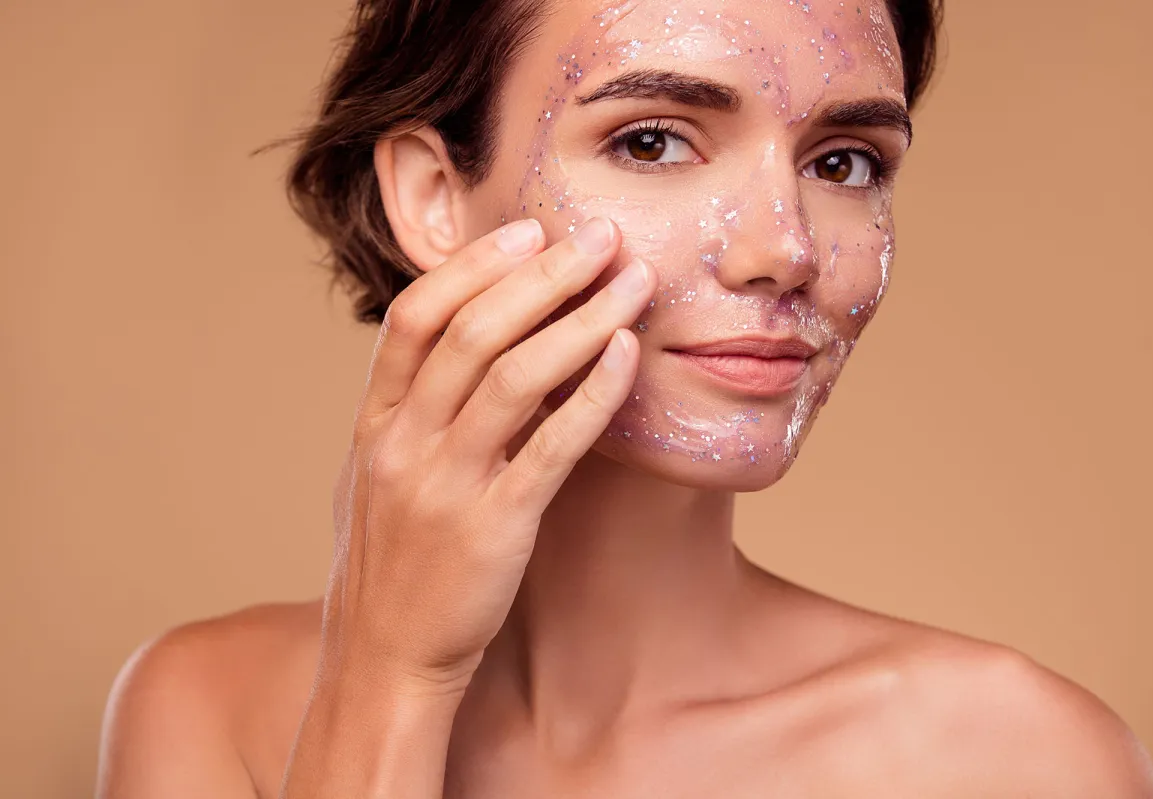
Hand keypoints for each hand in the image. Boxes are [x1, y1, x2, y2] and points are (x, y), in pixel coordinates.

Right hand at [320, 216, 656, 696]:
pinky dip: (593, 392)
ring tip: (632, 281)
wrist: (385, 661)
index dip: (473, 266)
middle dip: (543, 274)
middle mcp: (403, 443)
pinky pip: (551, 444)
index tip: (528, 230)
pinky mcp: (494, 527)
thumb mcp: (378, 478)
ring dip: (581, 318)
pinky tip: (628, 355)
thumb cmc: (393, 564)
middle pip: (472, 332)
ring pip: (515, 376)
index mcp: (374, 424)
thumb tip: (467, 353)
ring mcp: (446, 484)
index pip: (413, 318)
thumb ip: (412, 413)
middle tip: (601, 236)